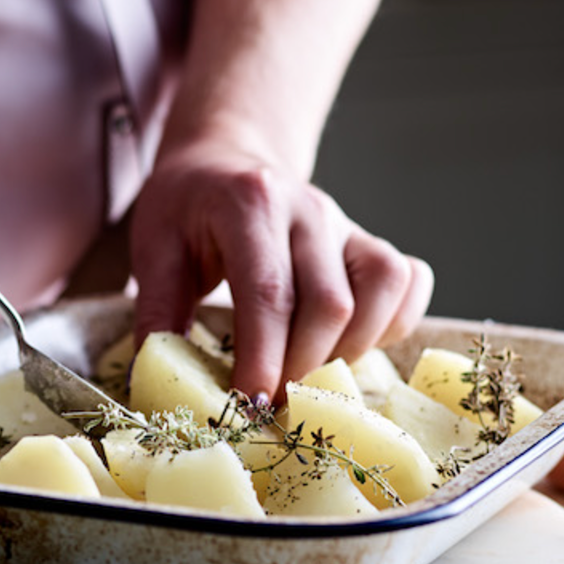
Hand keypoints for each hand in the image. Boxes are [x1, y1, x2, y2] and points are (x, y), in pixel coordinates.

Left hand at [128, 137, 432, 405]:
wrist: (224, 159)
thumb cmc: (186, 210)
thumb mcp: (154, 251)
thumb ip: (157, 313)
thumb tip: (156, 380)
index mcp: (250, 203)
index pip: (268, 292)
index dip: (264, 357)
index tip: (249, 404)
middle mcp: (309, 209)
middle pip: (330, 304)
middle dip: (301, 367)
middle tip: (267, 401)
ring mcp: (347, 224)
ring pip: (381, 292)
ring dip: (349, 350)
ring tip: (305, 372)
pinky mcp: (370, 241)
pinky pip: (409, 283)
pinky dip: (391, 323)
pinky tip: (348, 343)